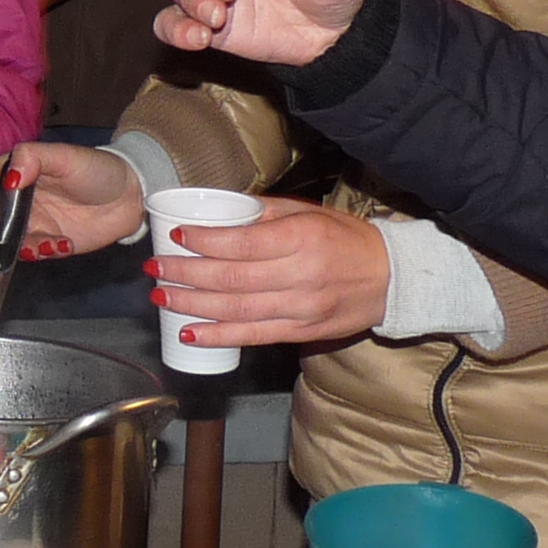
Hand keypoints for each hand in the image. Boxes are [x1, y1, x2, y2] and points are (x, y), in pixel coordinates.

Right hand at [0, 139, 145, 259]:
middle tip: (17, 236)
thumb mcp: (65, 156)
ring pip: (10, 239)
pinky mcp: (49, 240)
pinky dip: (44, 252)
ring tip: (47, 245)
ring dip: (23, 246)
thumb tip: (9, 178)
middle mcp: (20, 197)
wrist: (130, 195)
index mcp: (19, 170)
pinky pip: (35, 251)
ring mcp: (34, 221)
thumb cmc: (97, 168)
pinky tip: (63, 244)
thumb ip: (32, 158)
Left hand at [152, 193, 388, 347]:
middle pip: (231, 279)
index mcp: (300, 239)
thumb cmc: (346, 239)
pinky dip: (219, 336)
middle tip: (155, 269)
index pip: (241, 243)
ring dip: (193, 306)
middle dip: (186, 275)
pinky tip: (190, 333)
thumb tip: (218, 211)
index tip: (176, 236)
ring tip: (161, 299)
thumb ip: (263, 213)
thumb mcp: (309, 213)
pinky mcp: (301, 333)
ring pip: (237, 310)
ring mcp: (300, 309)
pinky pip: (253, 336)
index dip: (204, 241)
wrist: (391, 279)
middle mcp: (299, 276)